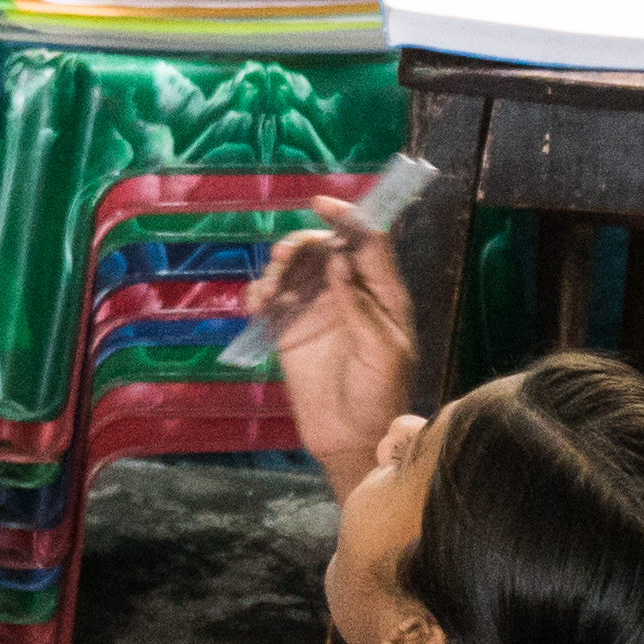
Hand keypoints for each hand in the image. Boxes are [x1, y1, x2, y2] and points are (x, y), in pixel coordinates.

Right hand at [256, 221, 421, 476]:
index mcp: (382, 293)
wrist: (350, 439)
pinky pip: (272, 298)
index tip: (323, 205)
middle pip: (324, 247)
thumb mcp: (384, 352)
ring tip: (270, 291)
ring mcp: (317, 309)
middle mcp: (348, 292)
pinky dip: (261, 292)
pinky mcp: (289, 329)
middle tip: (285, 259)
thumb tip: (339, 262)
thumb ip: (362, 306)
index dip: (348, 217)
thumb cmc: (379, 395)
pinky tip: (258, 304)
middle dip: (303, 244)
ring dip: (279, 267)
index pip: (368, 241)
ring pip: (295, 268)